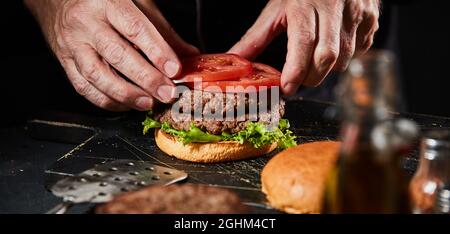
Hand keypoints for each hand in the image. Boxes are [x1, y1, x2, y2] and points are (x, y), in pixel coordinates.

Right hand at [25, 0, 198, 110]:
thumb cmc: (103, 1)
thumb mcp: (137, 4)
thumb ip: (163, 31)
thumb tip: (189, 55)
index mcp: (108, 3)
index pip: (136, 28)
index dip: (157, 52)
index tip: (175, 70)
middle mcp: (86, 23)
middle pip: (117, 55)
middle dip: (146, 78)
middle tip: (166, 93)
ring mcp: (73, 44)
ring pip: (97, 75)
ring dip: (126, 94)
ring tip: (148, 102)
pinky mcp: (64, 62)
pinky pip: (83, 87)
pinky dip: (106, 100)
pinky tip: (125, 104)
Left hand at [229, 0, 379, 94]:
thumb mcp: (276, 10)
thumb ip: (256, 38)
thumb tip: (235, 59)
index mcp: (305, 4)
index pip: (303, 42)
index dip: (295, 70)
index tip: (287, 87)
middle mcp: (333, 6)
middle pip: (327, 56)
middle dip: (312, 77)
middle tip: (299, 79)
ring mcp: (356, 11)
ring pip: (346, 57)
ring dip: (329, 68)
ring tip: (315, 59)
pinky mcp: (371, 17)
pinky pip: (362, 50)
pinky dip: (347, 57)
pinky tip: (336, 45)